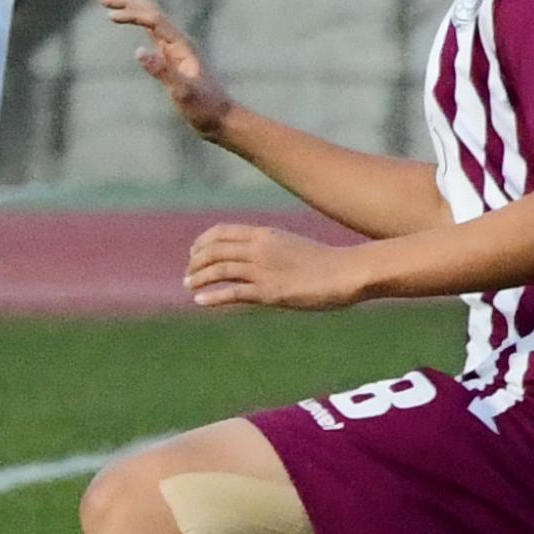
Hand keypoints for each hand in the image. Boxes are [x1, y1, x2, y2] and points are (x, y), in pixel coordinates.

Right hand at [101, 0, 236, 138]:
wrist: (221, 118)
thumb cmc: (204, 107)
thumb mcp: (183, 92)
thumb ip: (162, 71)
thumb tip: (138, 51)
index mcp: (182, 46)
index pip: (154, 20)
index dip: (132, 14)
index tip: (109, 17)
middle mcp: (179, 42)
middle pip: (152, 13)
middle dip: (128, 3)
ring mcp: (177, 48)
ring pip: (152, 19)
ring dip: (132, 7)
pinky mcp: (174, 57)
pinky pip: (154, 32)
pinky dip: (140, 22)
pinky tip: (134, 20)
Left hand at [182, 221, 360, 311]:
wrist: (345, 272)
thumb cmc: (323, 261)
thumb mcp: (290, 245)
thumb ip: (269, 248)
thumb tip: (253, 255)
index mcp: (264, 234)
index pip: (221, 232)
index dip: (202, 242)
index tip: (194, 252)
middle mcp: (259, 249)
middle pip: (214, 251)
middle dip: (196, 262)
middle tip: (189, 274)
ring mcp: (263, 270)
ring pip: (218, 270)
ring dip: (198, 278)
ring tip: (189, 286)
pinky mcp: (269, 293)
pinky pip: (232, 293)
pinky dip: (212, 296)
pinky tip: (200, 301)